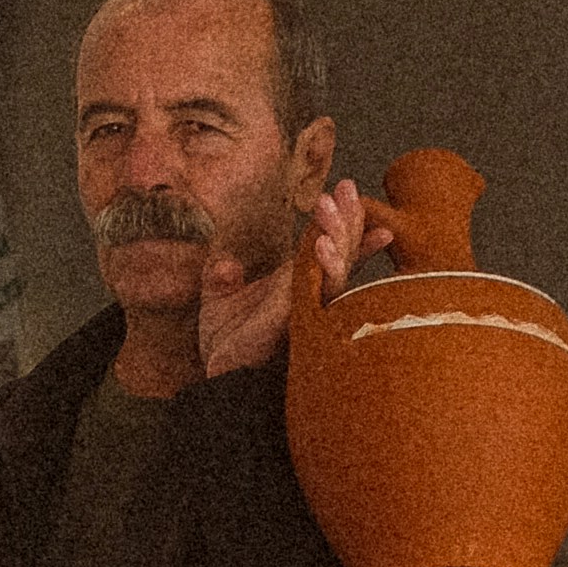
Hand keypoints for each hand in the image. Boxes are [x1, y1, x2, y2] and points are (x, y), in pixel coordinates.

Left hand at [197, 180, 391, 375]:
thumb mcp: (218, 303)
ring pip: (337, 270)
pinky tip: (319, 245)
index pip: (328, 249)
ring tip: (330, 206)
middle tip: (348, 186)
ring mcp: (308, 309)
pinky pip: (319, 292)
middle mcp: (310, 296)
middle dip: (347, 219)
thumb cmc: (226, 347)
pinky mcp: (298, 322)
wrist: (217, 380)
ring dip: (337, 235)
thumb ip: (223, 280)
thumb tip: (223, 265)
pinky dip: (322, 267)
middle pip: (342, 253)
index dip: (344, 224)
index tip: (350, 193)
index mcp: (296, 286)